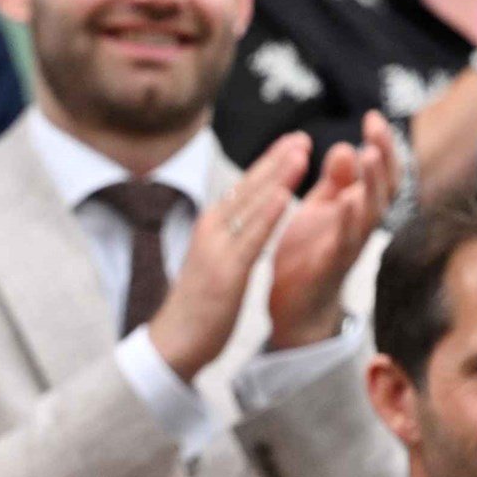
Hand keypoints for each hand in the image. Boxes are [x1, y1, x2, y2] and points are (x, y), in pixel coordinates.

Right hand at [147, 133, 310, 381]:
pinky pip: (251, 237)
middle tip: (301, 136)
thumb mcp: (216, 261)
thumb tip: (244, 218)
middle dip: (276, 160)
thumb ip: (230, 237)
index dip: (269, 163)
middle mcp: (211, 229)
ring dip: (276, 175)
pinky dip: (267, 213)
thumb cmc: (199, 305)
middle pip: (247, 187)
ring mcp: (217, 248)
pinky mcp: (225, 270)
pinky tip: (284, 195)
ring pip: (250, 204)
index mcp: (212, 227)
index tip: (292, 143)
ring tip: (300, 152)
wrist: (175, 341)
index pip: (243, 187)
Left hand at [266, 111, 395, 348]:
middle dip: (384, 156)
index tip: (373, 115)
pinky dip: (349, 221)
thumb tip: (344, 146)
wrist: (295, 305)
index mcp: (356, 208)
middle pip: (385, 188)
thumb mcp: (320, 210)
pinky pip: (346, 242)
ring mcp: (350, 245)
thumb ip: (334, 182)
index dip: (381, 145)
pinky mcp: (333, 266)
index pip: (379, 173)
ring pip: (371, 212)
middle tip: (376, 128)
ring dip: (372, 183)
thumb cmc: (310, 253)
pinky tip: (348, 202)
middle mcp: (361, 225)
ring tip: (369, 154)